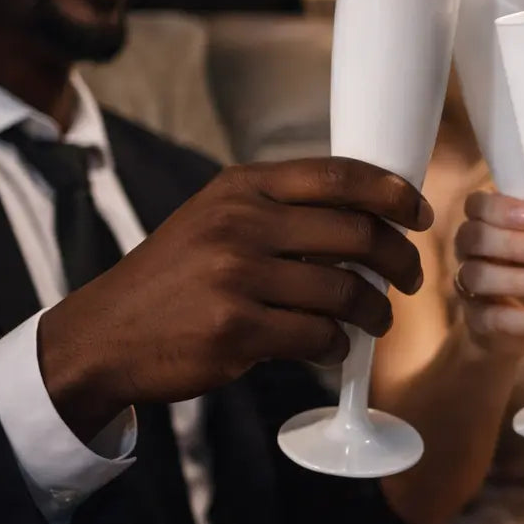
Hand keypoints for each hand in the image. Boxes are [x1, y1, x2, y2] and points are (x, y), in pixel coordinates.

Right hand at [39, 157, 432, 439]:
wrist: (104, 334)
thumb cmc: (175, 278)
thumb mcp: (215, 218)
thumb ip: (278, 209)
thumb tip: (366, 216)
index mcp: (242, 187)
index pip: (338, 176)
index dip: (391, 192)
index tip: (419, 213)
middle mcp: (241, 222)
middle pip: (356, 232)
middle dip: (398, 259)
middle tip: (409, 278)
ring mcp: (237, 275)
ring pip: (345, 290)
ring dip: (374, 312)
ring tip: (375, 322)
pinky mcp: (236, 329)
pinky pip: (318, 336)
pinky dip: (337, 346)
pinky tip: (332, 348)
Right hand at [453, 190, 523, 354]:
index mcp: (482, 221)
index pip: (475, 203)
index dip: (500, 208)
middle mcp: (467, 250)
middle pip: (472, 237)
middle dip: (512, 244)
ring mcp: (467, 286)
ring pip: (477, 277)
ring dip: (519, 280)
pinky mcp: (477, 320)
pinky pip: (494, 319)